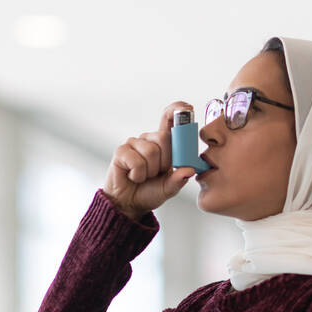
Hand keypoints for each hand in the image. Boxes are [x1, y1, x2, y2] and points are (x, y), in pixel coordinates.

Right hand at [103, 102, 196, 220]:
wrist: (129, 204)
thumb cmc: (149, 192)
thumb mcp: (169, 188)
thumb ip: (179, 179)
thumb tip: (189, 170)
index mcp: (163, 144)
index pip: (169, 120)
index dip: (177, 111)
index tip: (187, 107)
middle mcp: (148, 140)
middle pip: (163, 138)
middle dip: (164, 161)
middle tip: (157, 173)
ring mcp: (134, 144)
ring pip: (151, 151)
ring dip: (150, 171)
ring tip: (144, 176)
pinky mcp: (121, 151)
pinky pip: (137, 161)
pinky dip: (138, 174)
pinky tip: (133, 176)